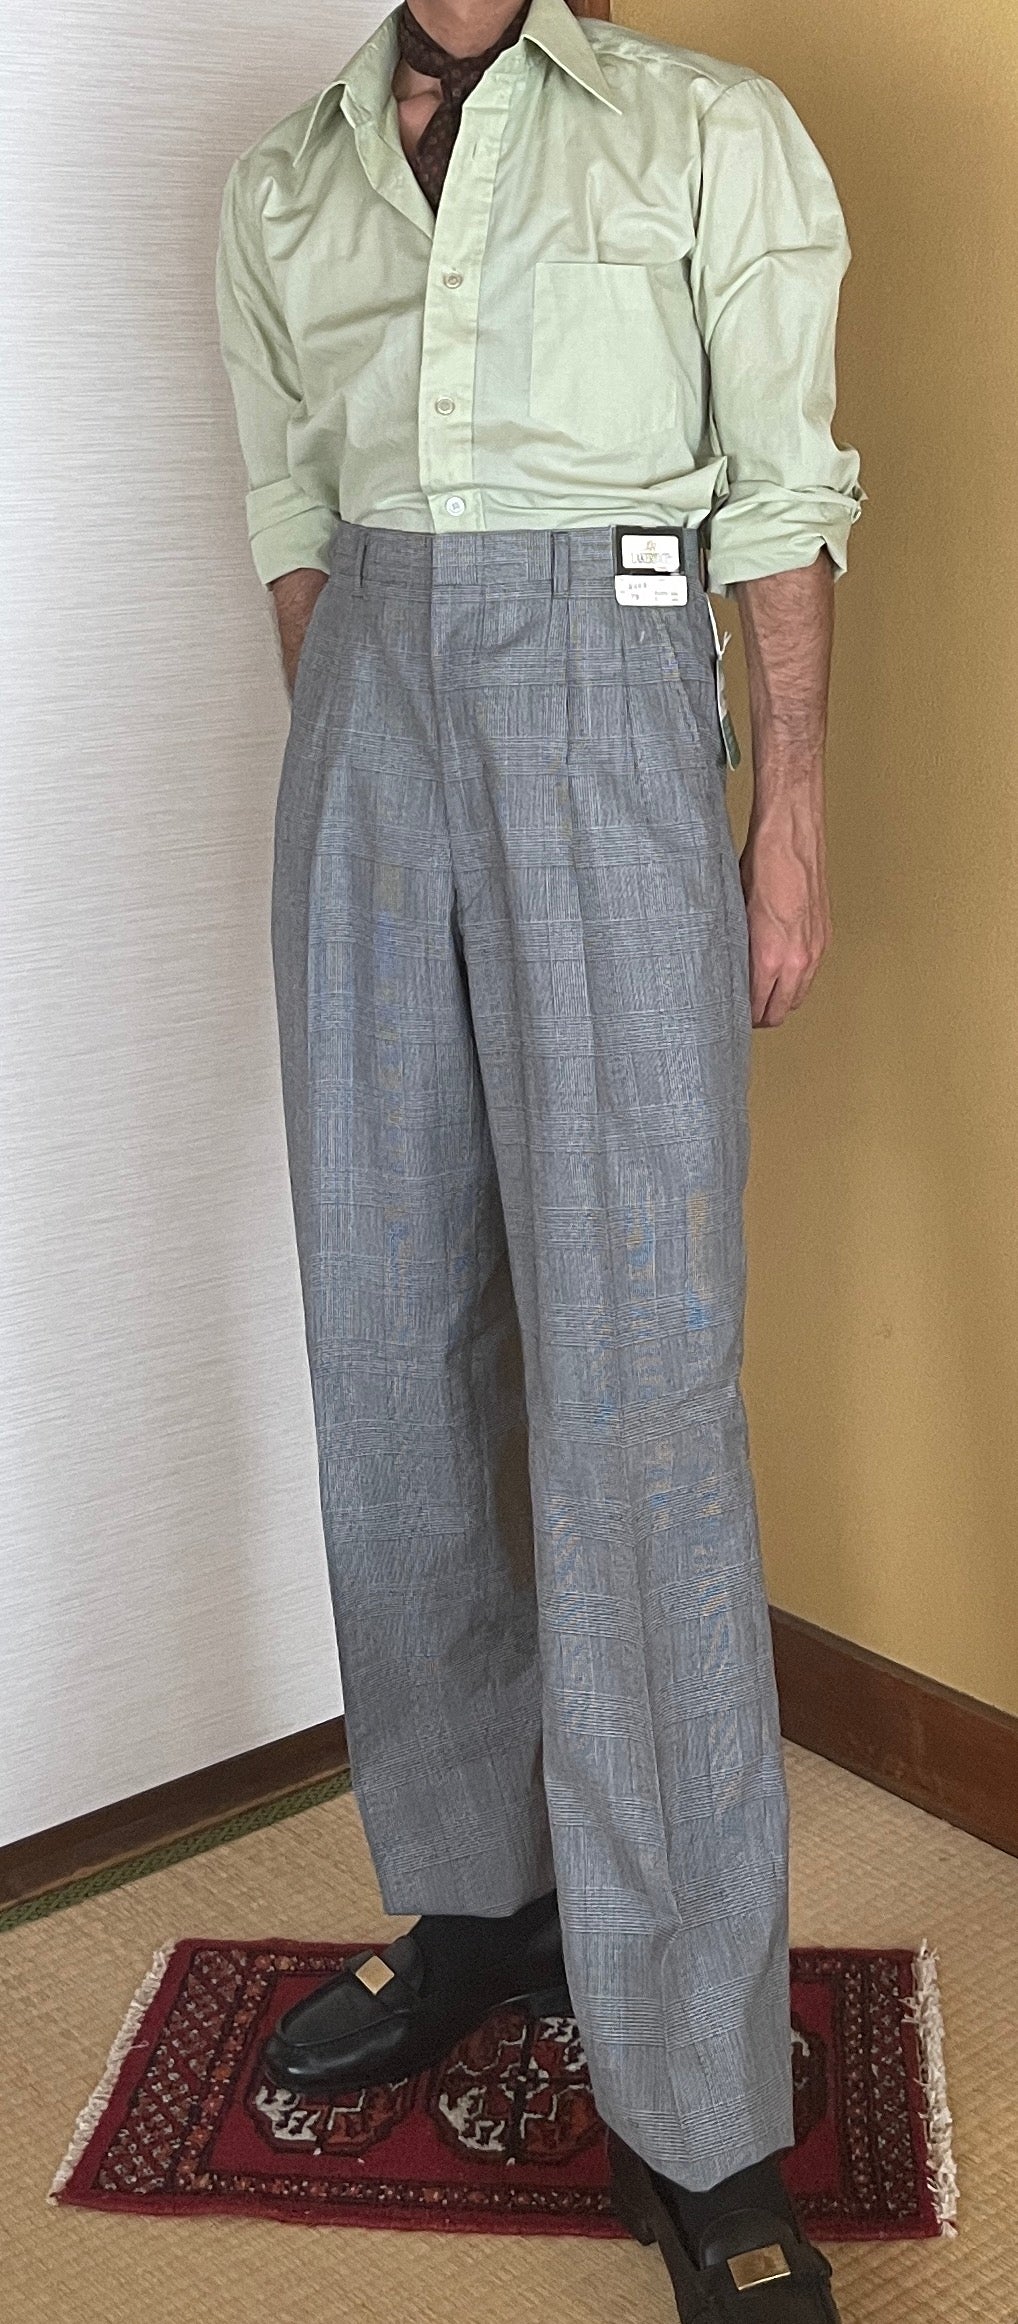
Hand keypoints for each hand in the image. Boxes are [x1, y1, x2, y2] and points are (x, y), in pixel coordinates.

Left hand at [739, 790, 831, 1026]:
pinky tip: (780, 971)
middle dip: (761, 1016)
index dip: (743, 1017)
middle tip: (744, 1012)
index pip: (758, 1009)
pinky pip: (810, 974)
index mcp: (769, 958)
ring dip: (780, 1000)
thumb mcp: (735, 913)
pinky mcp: (824, 938)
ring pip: (798, 996)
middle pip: (780, 1011)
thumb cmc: (761, 867)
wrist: (791, 837)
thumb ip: (736, 950)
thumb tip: (727, 972)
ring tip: (762, 994)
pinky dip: (795, 980)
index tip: (733, 1015)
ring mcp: (814, 950)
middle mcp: (796, 960)